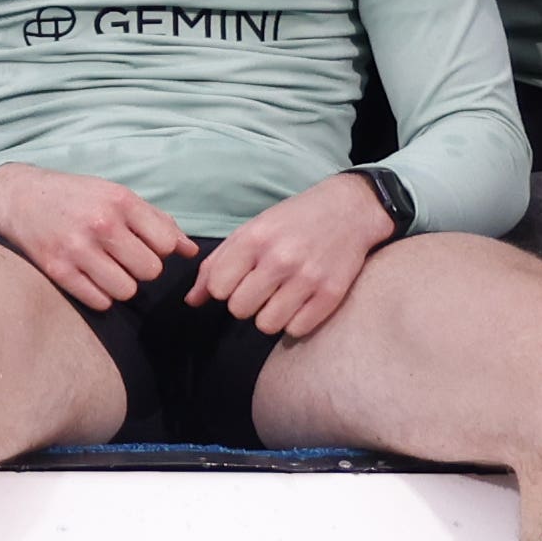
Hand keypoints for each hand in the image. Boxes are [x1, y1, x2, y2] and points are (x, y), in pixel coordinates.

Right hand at [0, 163, 186, 307]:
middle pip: (149, 271)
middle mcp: (100, 224)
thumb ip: (156, 221)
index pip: (165, 245)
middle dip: (140, 270)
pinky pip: (99, 301)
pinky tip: (89, 279)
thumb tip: (190, 250)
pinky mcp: (57, 270)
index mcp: (120, 201)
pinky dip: (99, 296)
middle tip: (123, 260)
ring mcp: (77, 249)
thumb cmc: (73, 197)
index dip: (158, 251)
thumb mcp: (116, 195)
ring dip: (120, 286)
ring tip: (106, 271)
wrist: (17, 197)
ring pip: (126, 291)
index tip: (142, 246)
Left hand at [187, 165, 400, 339]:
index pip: (218, 288)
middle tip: (261, 289)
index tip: (238, 281)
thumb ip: (217, 265)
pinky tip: (301, 302)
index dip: (224, 289)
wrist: (349, 211)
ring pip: (266, 325)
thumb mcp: (250, 231)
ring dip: (269, 316)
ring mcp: (307, 277)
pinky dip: (295, 321)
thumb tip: (192, 301)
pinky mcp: (331, 294)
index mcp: (254, 239)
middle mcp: (280, 259)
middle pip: (239, 309)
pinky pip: (296, 329)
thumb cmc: (293, 221)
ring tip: (281, 297)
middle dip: (246, 303)